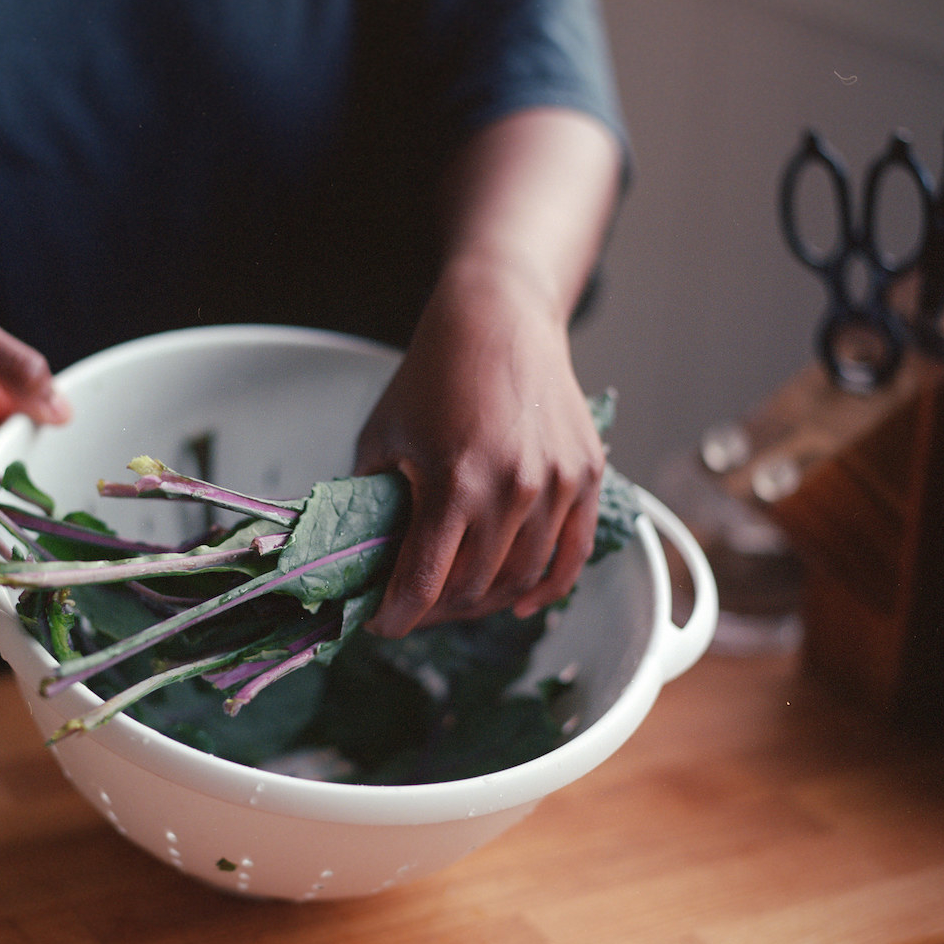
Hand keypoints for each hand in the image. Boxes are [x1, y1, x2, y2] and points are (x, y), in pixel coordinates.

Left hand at [356, 264, 604, 637]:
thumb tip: (357, 561)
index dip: (396, 617)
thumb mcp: (381, 436)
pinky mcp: (586, 476)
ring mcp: (557, 484)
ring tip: (457, 599)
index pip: (423, 583)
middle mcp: (513, 489)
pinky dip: (546, 588)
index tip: (380, 624)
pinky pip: (572, 556)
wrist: (498, 318)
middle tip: (413, 607)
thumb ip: (370, 501)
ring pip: (522, 580)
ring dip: (485, 602)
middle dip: (435, 610)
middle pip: (473, 589)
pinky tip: (520, 602)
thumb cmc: (433, 374)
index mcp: (454, 481)